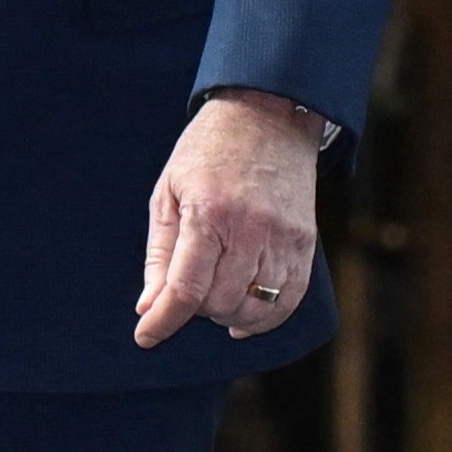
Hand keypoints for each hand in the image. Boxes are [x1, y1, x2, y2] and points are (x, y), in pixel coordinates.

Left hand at [132, 91, 326, 347]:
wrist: (267, 114)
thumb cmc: (208, 151)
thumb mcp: (169, 193)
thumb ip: (160, 255)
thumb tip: (149, 307)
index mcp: (208, 213)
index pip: (186, 289)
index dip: (163, 321)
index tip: (146, 336)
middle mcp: (250, 229)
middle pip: (219, 303)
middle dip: (196, 309)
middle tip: (188, 289)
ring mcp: (283, 238)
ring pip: (255, 308)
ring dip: (228, 314)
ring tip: (216, 298)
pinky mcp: (305, 243)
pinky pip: (289, 300)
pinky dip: (265, 317)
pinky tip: (245, 313)